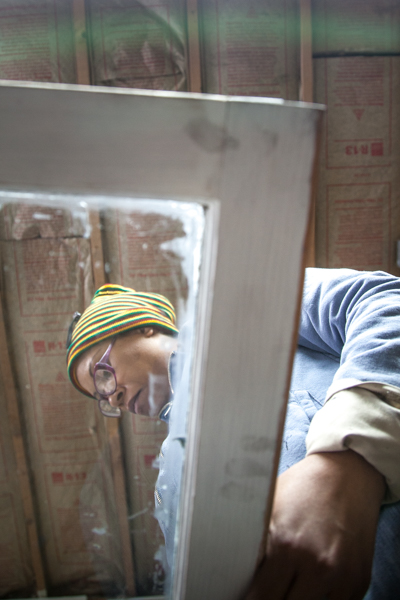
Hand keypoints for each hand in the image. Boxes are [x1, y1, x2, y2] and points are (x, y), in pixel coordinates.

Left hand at [246, 450, 384, 599]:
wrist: (348, 474)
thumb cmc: (304, 487)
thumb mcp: (270, 505)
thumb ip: (256, 542)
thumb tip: (235, 570)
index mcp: (287, 545)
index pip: (262, 597)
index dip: (252, 598)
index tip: (250, 593)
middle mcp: (316, 565)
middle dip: (274, 599)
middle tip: (270, 587)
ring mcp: (341, 577)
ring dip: (299, 599)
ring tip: (291, 584)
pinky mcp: (358, 581)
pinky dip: (323, 599)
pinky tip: (313, 584)